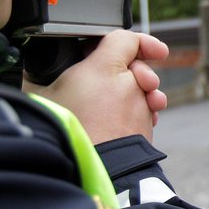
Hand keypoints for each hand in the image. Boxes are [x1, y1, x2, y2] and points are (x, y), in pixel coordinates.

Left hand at [25, 30, 168, 143]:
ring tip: (154, 103)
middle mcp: (63, 93)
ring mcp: (85, 113)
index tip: (157, 51)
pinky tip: (151, 115)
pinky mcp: (102, 129)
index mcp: (51, 75)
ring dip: (148, 90)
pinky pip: (129, 107)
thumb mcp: (110, 66)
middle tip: (148, 85)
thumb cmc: (103, 120)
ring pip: (128, 87)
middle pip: (118, 66)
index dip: (133, 45)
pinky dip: (144, 107)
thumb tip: (134, 41)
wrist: (114, 167)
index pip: (100, 44)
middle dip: (143, 72)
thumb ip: (121, 42)